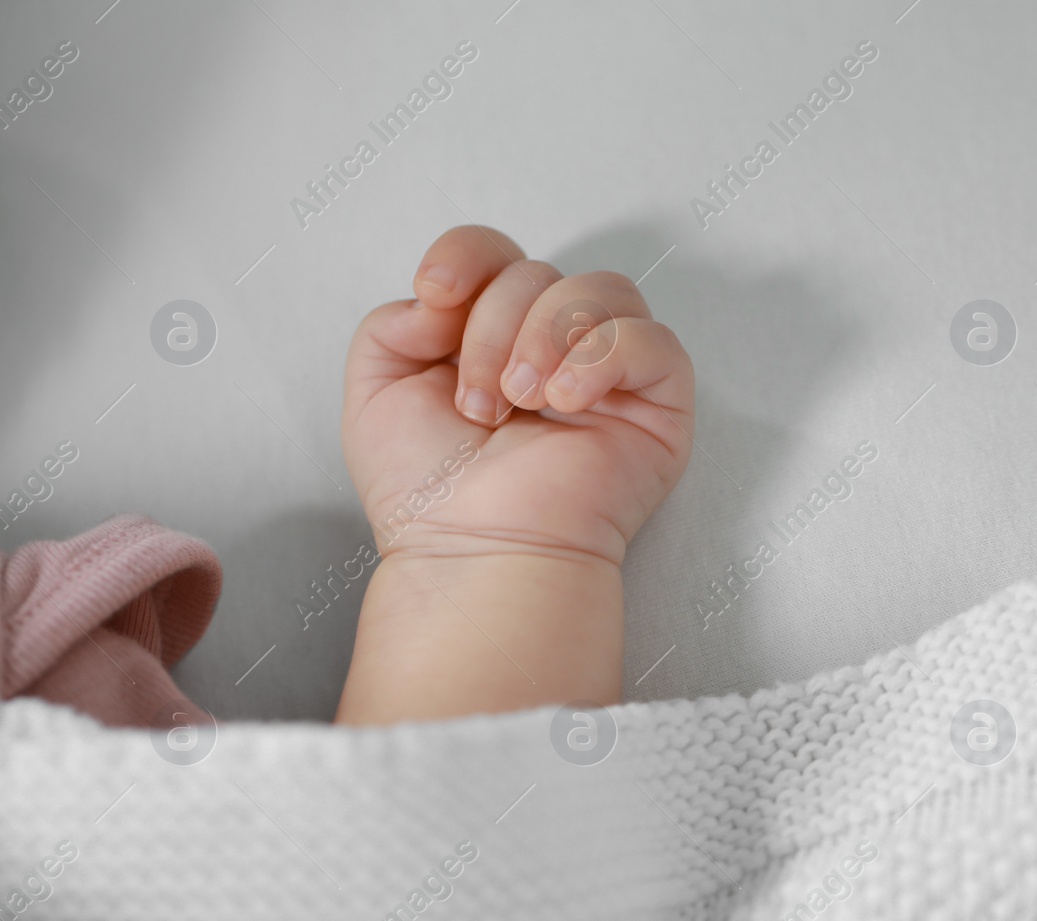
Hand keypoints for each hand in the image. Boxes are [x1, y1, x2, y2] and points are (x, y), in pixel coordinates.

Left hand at [341, 225, 693, 567]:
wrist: (472, 549)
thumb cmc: (429, 492)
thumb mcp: (376, 389)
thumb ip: (393, 320)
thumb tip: (444, 296)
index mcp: (495, 338)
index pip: (499, 254)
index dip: (469, 254)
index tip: (436, 292)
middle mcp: (557, 349)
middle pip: (540, 272)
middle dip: (494, 327)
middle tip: (478, 403)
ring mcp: (613, 375)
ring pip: (601, 290)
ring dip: (544, 336)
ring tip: (520, 401)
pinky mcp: (660, 405)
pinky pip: (651, 339)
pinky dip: (601, 358)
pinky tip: (566, 404)